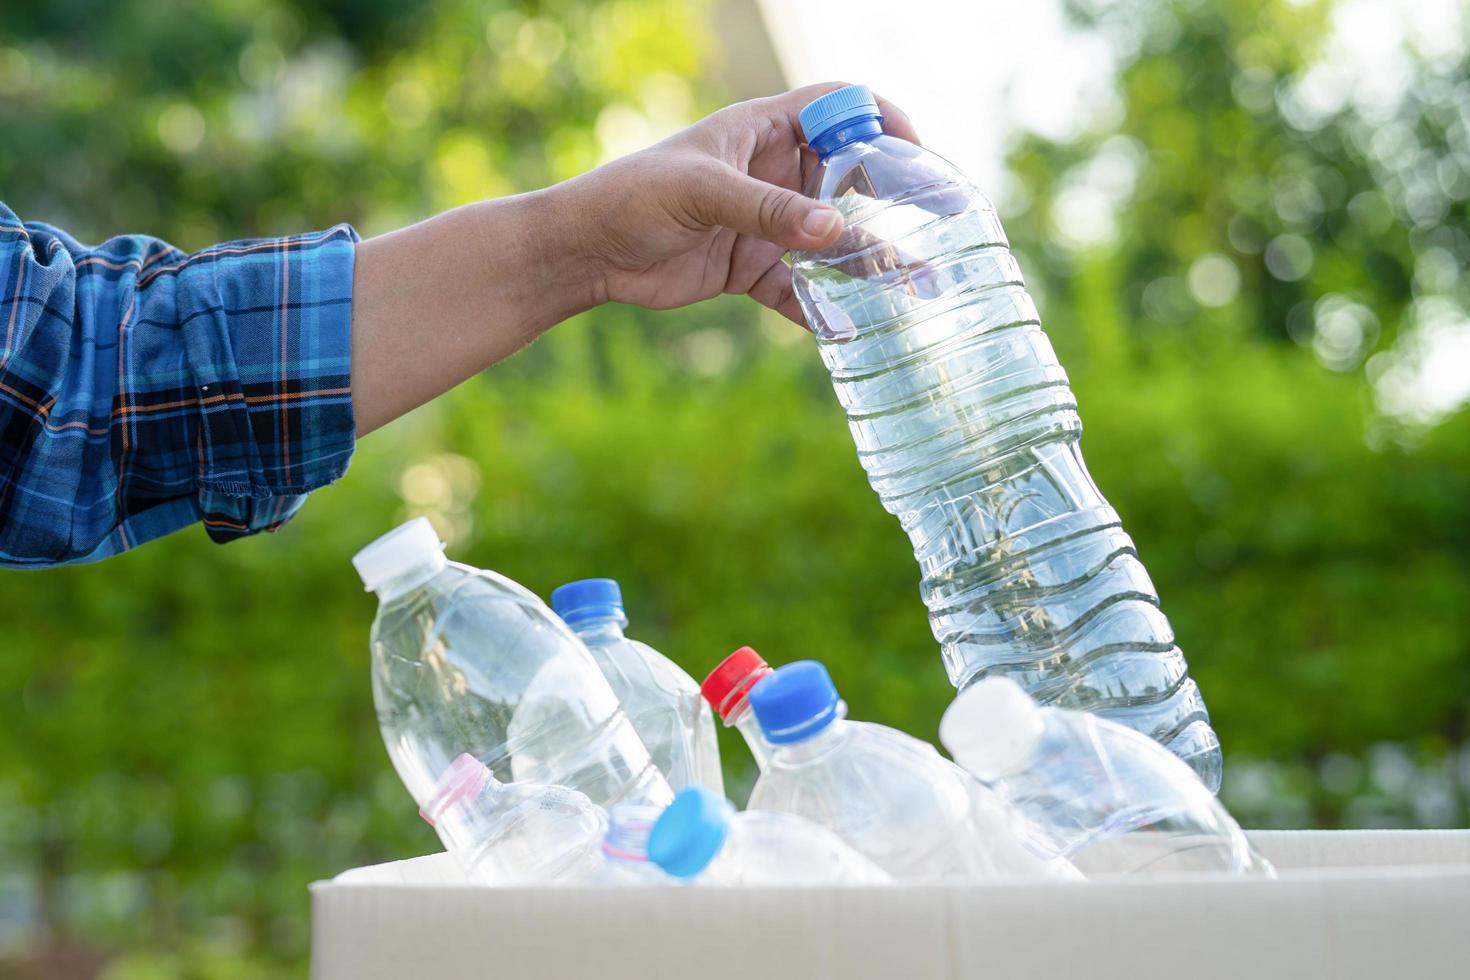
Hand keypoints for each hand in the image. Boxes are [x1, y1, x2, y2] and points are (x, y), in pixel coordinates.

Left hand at [557, 82, 918, 325]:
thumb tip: (837, 231)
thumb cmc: (634, 197)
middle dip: (897, 195)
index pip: (837, 105)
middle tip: (945, 216)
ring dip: (874, 261)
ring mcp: (766, 223)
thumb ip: (768, 211)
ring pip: (833, 240)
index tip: (916, 150)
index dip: (879, 118)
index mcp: (763, 130)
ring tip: (918, 284)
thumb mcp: (703, 192)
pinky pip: (799, 289)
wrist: (587, 253)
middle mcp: (773, 173)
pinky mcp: (751, 269)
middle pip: (850, 175)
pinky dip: (822, 310)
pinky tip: (848, 329)